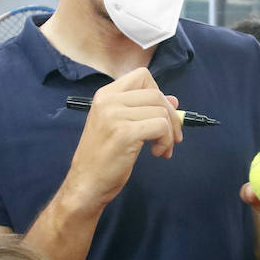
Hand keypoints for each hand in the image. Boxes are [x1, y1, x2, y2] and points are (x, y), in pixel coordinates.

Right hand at [62, 68, 182, 210]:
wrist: (86, 183)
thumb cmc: (103, 158)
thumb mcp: (120, 126)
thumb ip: (143, 110)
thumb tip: (173, 99)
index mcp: (105, 95)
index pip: (142, 76)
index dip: (158, 93)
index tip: (161, 114)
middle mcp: (108, 101)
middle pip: (156, 94)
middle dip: (171, 116)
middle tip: (172, 137)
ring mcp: (115, 115)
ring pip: (161, 111)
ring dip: (170, 133)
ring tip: (162, 149)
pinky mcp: (125, 133)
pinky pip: (160, 127)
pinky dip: (166, 141)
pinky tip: (157, 153)